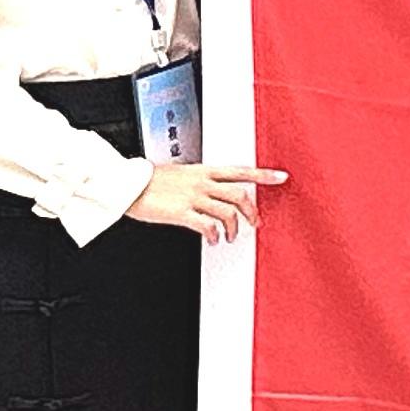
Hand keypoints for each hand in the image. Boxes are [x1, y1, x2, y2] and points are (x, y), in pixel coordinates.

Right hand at [126, 160, 284, 241]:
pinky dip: (214, 236)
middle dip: (252, 212)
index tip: (280, 177)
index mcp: (204, 170)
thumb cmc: (151, 180)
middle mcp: (202, 182)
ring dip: (233, 229)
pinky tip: (212, 239)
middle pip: (240, 195)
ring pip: (228, 213)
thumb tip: (212, 191)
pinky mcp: (182, 212)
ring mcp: (193, 197)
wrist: (129, 184)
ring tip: (228, 236)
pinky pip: (208, 226)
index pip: (240, 170)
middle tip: (255, 223)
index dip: (263, 174)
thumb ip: (200, 181)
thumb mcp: (181, 174)